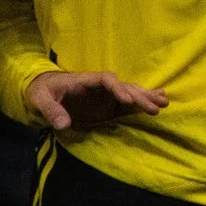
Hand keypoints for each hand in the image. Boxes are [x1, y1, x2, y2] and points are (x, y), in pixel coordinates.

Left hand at [26, 69, 166, 131]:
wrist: (44, 90)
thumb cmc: (42, 91)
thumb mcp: (40, 99)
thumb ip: (52, 111)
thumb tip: (64, 124)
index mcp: (86, 80)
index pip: (106, 80)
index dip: (117, 88)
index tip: (126, 99)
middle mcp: (101, 86)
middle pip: (124, 87)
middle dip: (140, 96)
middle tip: (155, 107)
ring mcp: (106, 95)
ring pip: (130, 93)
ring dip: (147, 97)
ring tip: (164, 102)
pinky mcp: (109, 105)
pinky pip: (129, 103)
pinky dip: (144, 101)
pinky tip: (160, 100)